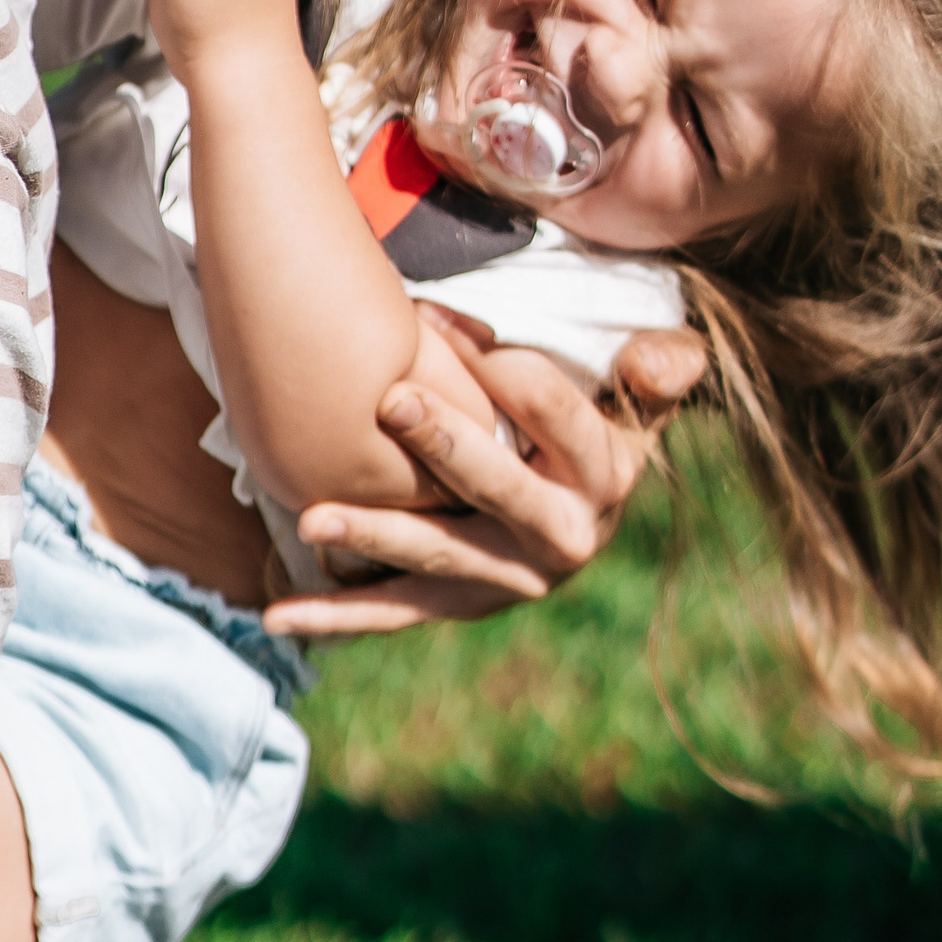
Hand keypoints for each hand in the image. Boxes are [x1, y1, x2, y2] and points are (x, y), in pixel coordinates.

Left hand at [262, 307, 708, 635]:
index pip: (553, 410)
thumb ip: (660, 369)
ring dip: (375, 537)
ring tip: (314, 518)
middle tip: (390, 403)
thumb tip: (658, 362)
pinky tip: (280, 615)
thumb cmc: (604, 425)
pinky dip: (338, 615)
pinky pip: (395, 612)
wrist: (590, 508)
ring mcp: (507, 579)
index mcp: (606, 474)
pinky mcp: (460, 604)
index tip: (451, 326)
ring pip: (438, 556)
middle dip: (445, 445)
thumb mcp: (646, 392)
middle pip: (498, 487)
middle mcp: (561, 537)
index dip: (506, 367)